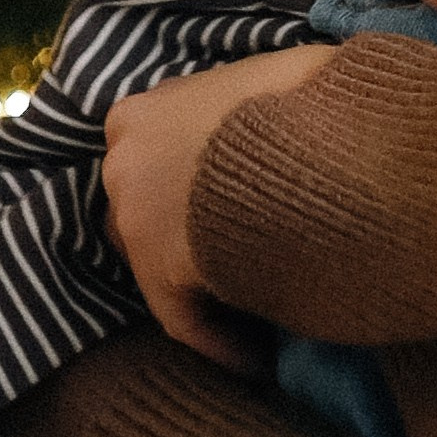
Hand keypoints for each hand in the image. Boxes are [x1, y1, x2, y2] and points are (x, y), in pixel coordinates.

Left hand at [102, 48, 333, 368]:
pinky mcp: (159, 268)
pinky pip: (183, 320)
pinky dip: (219, 344)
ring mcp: (133, 218)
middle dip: (186, 239)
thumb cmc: (311, 98)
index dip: (187, 192)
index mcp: (138, 114)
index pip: (149, 161)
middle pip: (142, 214)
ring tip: (256, 312)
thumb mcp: (281, 73)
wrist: (316, 140)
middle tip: (241, 260)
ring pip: (158, 269)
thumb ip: (262, 93)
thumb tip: (297, 101)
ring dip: (202, 290)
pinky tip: (257, 362)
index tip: (232, 215)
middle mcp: (120, 162)